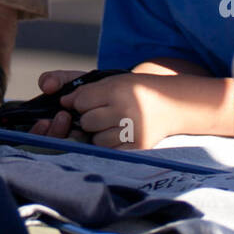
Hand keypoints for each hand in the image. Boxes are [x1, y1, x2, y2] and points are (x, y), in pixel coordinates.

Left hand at [31, 71, 212, 149]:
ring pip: (96, 140)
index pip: (81, 101)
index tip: (86, 102)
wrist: (170, 105)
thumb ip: (84, 90)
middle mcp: (126, 110)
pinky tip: (120, 136)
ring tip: (114, 125)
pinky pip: (109, 152)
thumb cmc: (135, 91)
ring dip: (99, 134)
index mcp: (118, 90)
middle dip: (90, 119)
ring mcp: (133, 131)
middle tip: (104, 114)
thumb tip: (63, 103)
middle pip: (87, 122)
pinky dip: (110, 146)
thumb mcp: (112, 82)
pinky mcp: (138, 148)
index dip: (80, 102)